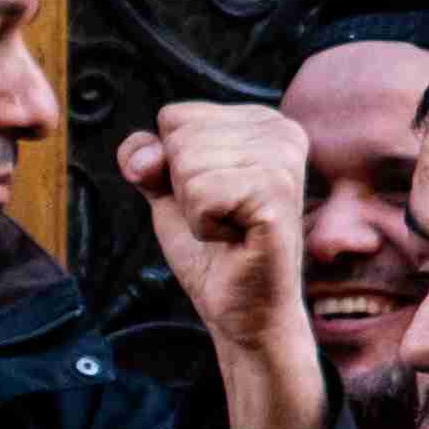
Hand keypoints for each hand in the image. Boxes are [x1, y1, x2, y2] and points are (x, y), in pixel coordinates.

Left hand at [121, 102, 329, 428]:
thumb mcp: (168, 192)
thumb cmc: (212, 251)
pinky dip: (203, 225)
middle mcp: (281, 130)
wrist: (242, 311)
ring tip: (229, 228)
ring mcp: (283, 160)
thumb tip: (145, 156)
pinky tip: (236, 238)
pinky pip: (200, 194)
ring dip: (194, 209)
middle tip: (220, 218)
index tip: (210, 198)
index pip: (174, 117)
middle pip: (178, 137)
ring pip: (186, 163)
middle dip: (182, 187)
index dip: (172, 167)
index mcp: (261, 120)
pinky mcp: (277, 194)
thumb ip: (147, 158)